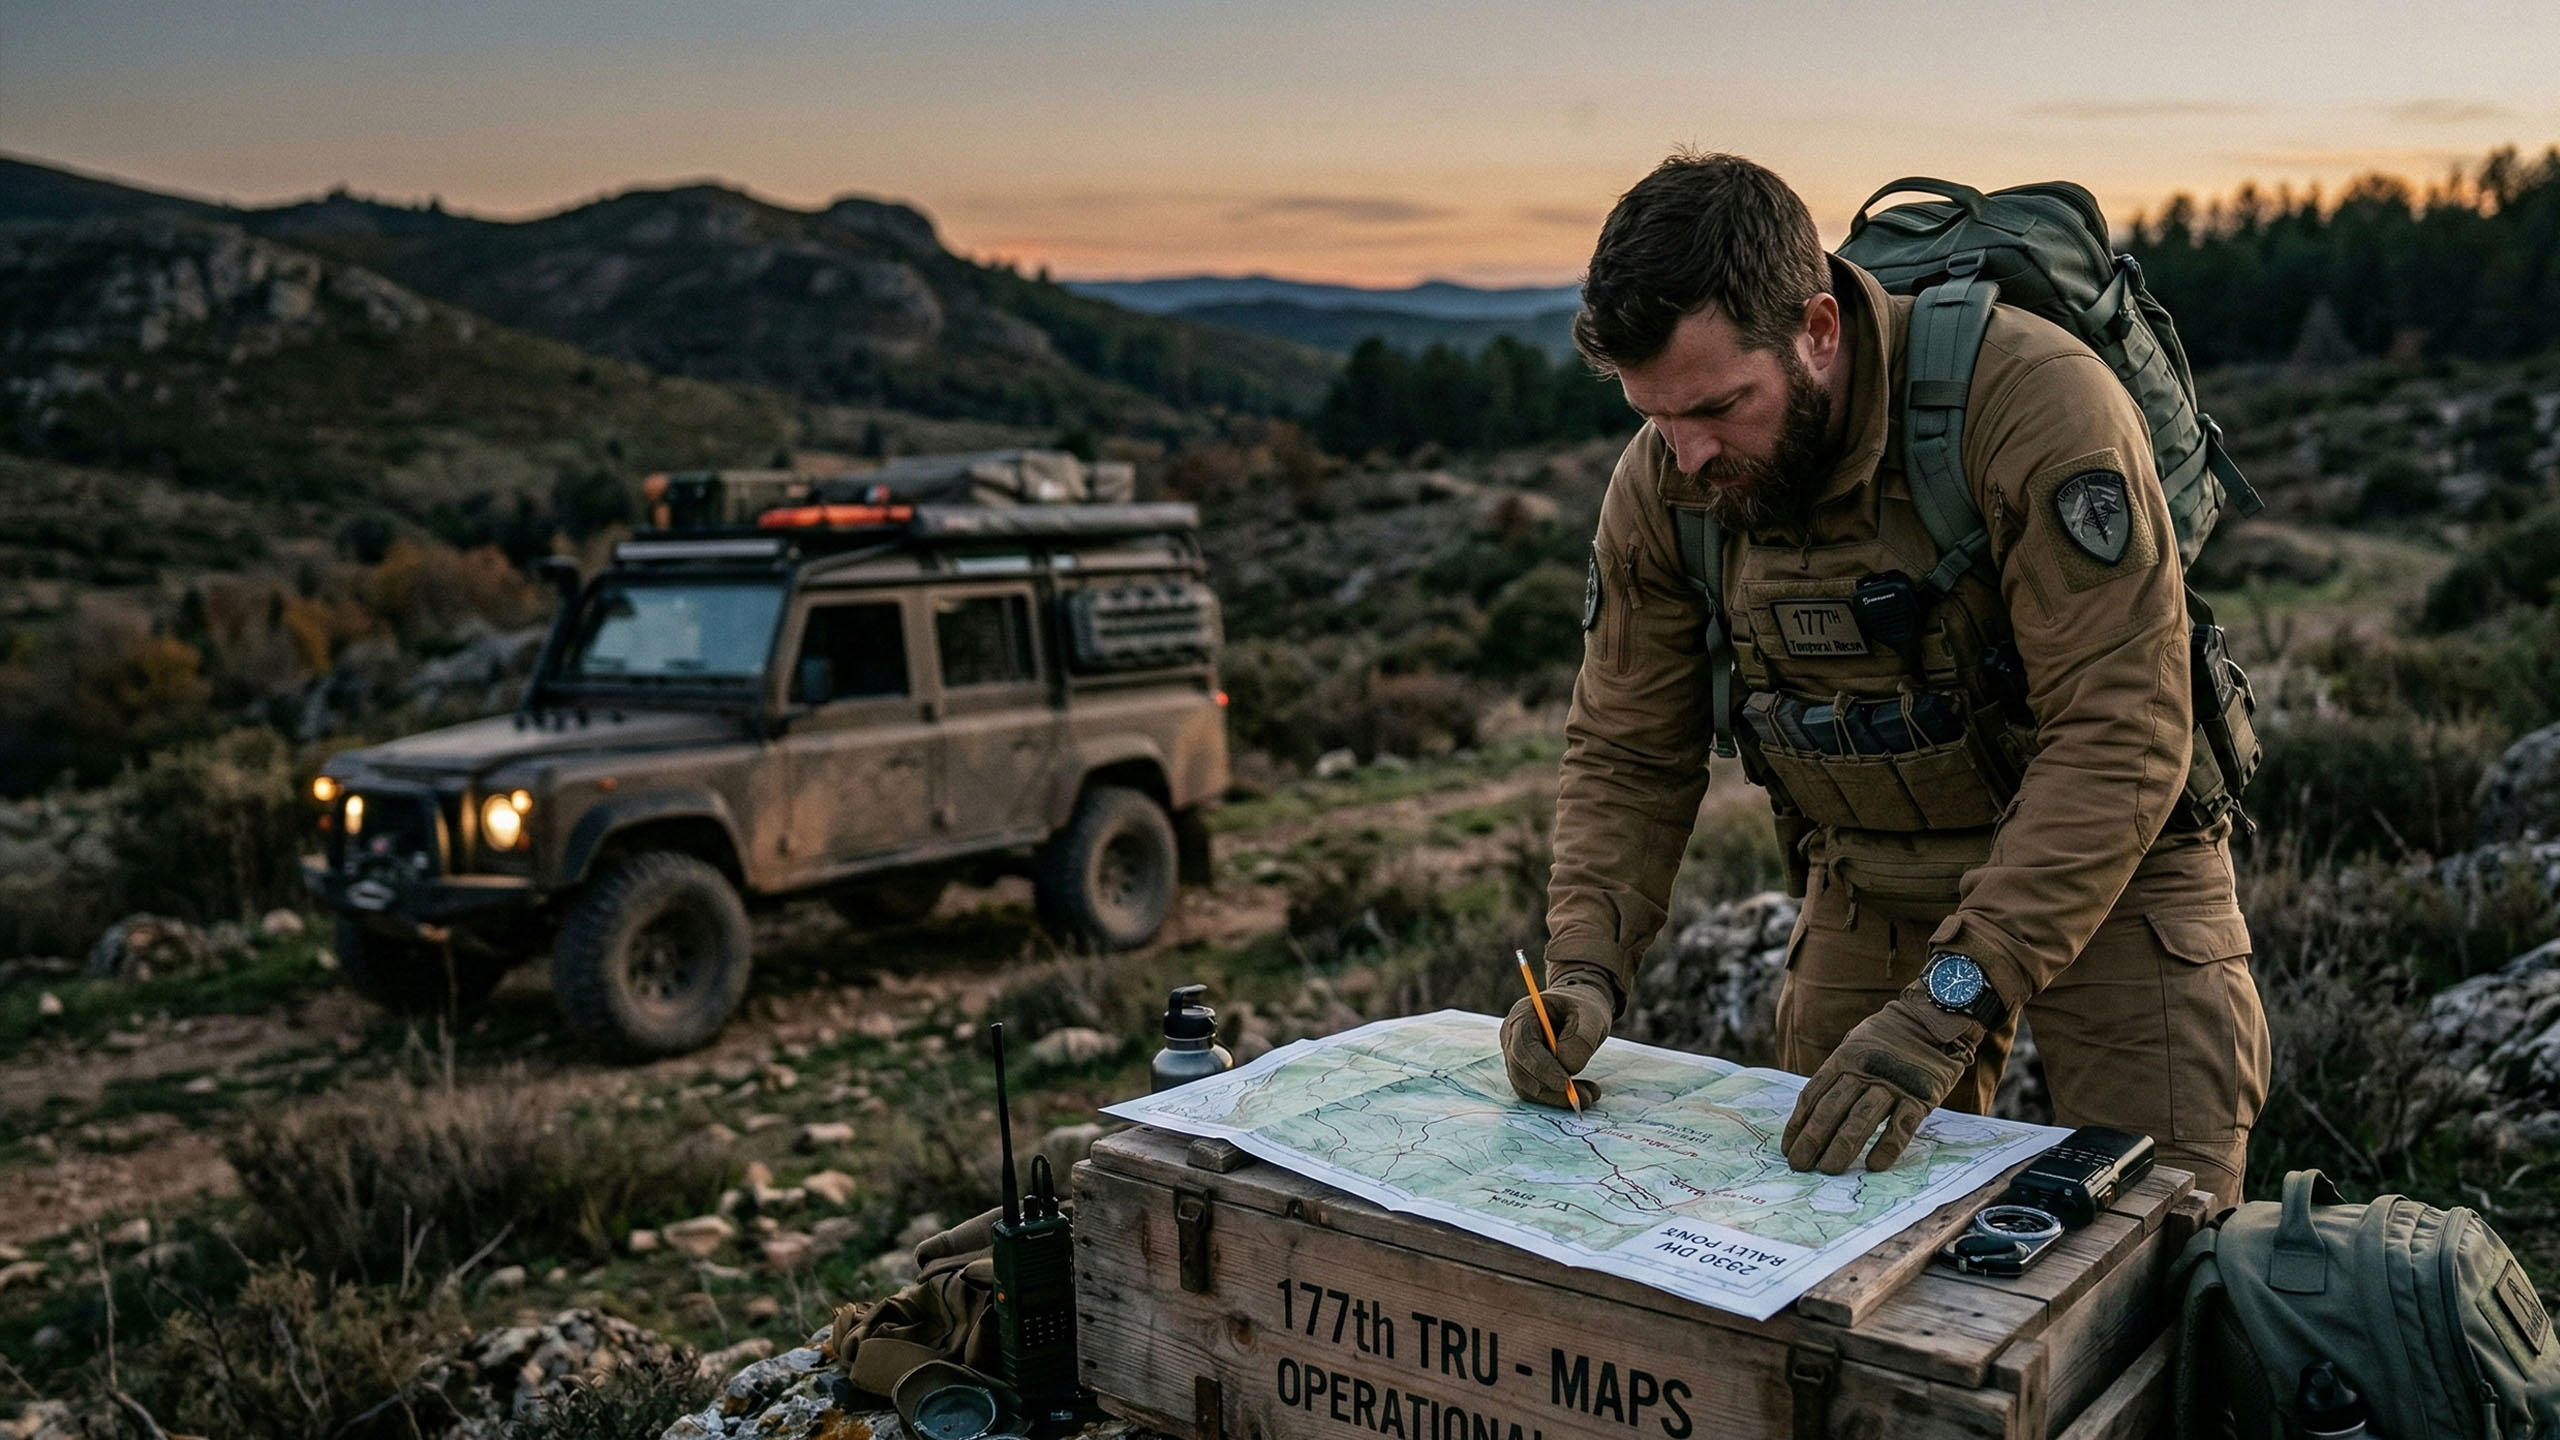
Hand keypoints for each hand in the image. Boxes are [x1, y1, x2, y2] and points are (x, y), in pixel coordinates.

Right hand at [1501, 967, 1613, 1108]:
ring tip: (1589, 1094)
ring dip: (1557, 1098)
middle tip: (1585, 1097)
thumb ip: (1581, 1039)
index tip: (1565, 1083)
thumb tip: (1568, 1068)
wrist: (1580, 1011)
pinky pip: (1536, 1091)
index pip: (1522, 1047)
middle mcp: (1511, 1037)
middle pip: (1520, 1071)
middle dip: (1551, 1089)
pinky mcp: (1526, 1072)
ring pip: (1527, 1088)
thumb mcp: (1591, 1015)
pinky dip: (1557, 1098)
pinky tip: (1581, 1092)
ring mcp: (1515, 1057)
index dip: (1541, 1068)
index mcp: (1522, 1016)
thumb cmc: (1583, 1008)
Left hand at [1781, 994, 1979, 1173]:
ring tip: (1828, 1170)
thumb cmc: (1888, 1038)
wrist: (1934, 1019)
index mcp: (1844, 1058)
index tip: (1788, 1148)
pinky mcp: (1921, 1097)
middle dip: (1812, 1140)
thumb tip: (1813, 1111)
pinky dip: (1886, 1146)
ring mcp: (1893, 1084)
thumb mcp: (1855, 1044)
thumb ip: (1838, 1072)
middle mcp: (1864, 1071)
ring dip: (1841, 1147)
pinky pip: (1901, 1126)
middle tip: (1800, 1165)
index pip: (1813, 1095)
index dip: (1798, 1124)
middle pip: (1831, 1109)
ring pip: (1861, 1119)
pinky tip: (1873, 1165)